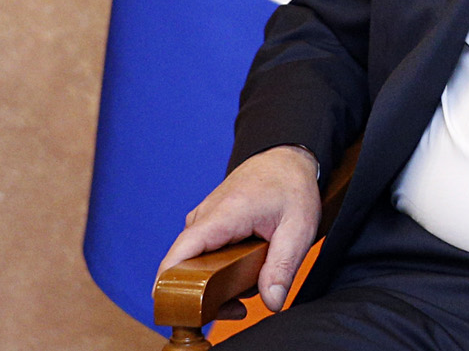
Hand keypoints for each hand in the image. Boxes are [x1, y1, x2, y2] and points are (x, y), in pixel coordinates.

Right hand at [154, 145, 321, 313]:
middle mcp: (205, 216)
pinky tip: (244, 276)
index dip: (170, 285)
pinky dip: (219, 272)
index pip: (180, 253)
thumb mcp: (298, 229)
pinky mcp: (208, 225)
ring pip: (195, 264)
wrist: (286, 157)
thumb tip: (272, 303)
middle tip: (240, 305)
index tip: (177, 311)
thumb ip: (283, 268)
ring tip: (250, 285)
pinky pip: (203, 256)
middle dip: (207, 295)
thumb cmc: (291, 186)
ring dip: (217, 284)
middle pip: (185, 267)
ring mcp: (203, 220)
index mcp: (223, 214)